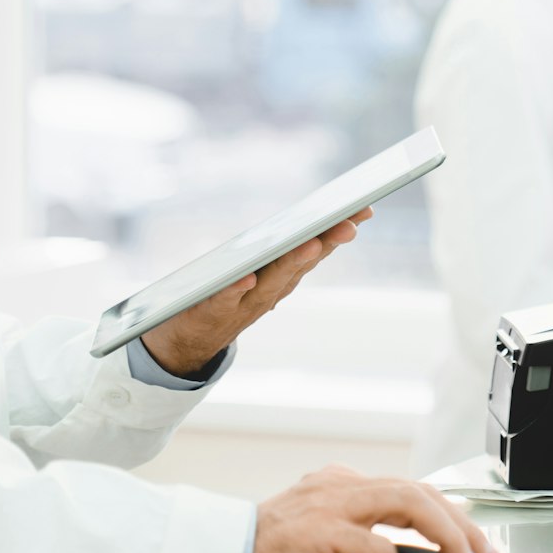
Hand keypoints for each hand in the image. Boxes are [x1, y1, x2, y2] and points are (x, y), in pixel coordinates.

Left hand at [140, 208, 371, 377]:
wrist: (188, 342)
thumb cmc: (226, 296)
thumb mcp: (256, 273)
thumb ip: (280, 251)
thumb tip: (311, 220)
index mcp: (282, 277)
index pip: (315, 249)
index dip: (338, 231)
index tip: (364, 210)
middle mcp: (270, 291)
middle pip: (300, 264)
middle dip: (326, 243)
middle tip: (348, 225)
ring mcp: (244, 304)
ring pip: (271, 282)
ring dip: (291, 263)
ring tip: (309, 243)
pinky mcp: (212, 311)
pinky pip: (225, 299)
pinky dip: (237, 289)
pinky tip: (246, 277)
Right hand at [236, 465, 505, 552]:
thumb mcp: (324, 545)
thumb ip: (360, 543)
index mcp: (343, 484)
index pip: (413, 490)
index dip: (453, 518)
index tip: (480, 551)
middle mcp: (341, 485)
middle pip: (422, 492)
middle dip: (465, 528)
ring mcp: (330, 504)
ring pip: (410, 504)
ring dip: (449, 540)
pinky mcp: (318, 532)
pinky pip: (375, 549)